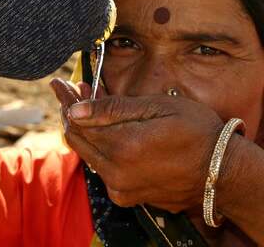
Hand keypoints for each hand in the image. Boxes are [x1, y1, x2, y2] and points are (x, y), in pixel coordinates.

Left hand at [51, 78, 225, 213]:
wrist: (220, 171)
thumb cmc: (195, 131)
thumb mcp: (157, 108)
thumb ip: (114, 110)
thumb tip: (76, 109)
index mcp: (123, 146)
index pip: (78, 121)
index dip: (66, 100)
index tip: (58, 85)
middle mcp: (115, 171)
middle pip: (77, 137)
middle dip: (70, 111)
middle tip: (72, 89)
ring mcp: (119, 187)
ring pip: (87, 151)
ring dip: (84, 126)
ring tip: (87, 101)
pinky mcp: (125, 194)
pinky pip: (100, 165)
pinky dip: (97, 144)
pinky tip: (104, 127)